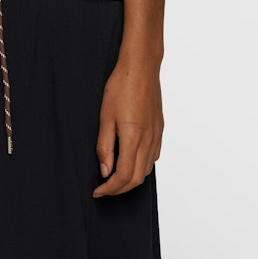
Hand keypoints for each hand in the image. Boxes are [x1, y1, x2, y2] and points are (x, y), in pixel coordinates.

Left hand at [93, 61, 162, 196]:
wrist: (141, 67)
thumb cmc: (121, 86)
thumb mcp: (105, 115)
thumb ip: (105, 145)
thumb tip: (105, 171)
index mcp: (133, 138)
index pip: (123, 176)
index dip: (110, 189)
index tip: (98, 191)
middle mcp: (148, 140)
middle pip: (137, 179)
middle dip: (119, 189)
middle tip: (104, 189)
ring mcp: (156, 136)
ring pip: (146, 170)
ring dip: (131, 179)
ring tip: (114, 177)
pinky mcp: (160, 130)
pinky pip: (153, 157)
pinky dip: (141, 166)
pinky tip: (130, 160)